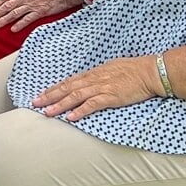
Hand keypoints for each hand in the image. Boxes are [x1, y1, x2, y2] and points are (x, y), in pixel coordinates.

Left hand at [29, 56, 157, 120]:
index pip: (70, 81)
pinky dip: (80, 111)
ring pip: (75, 96)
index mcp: (94, 73)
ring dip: (60, 104)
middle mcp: (94, 79)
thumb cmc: (134, 69)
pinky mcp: (111, 97)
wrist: (150, 71)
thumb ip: (99, 75)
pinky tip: (71, 117)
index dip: (55, 88)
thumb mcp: (112, 68)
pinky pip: (92, 104)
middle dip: (50, 96)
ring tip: (47, 112)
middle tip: (35, 102)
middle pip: (67, 88)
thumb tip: (89, 80)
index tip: (43, 93)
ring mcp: (102, 88)